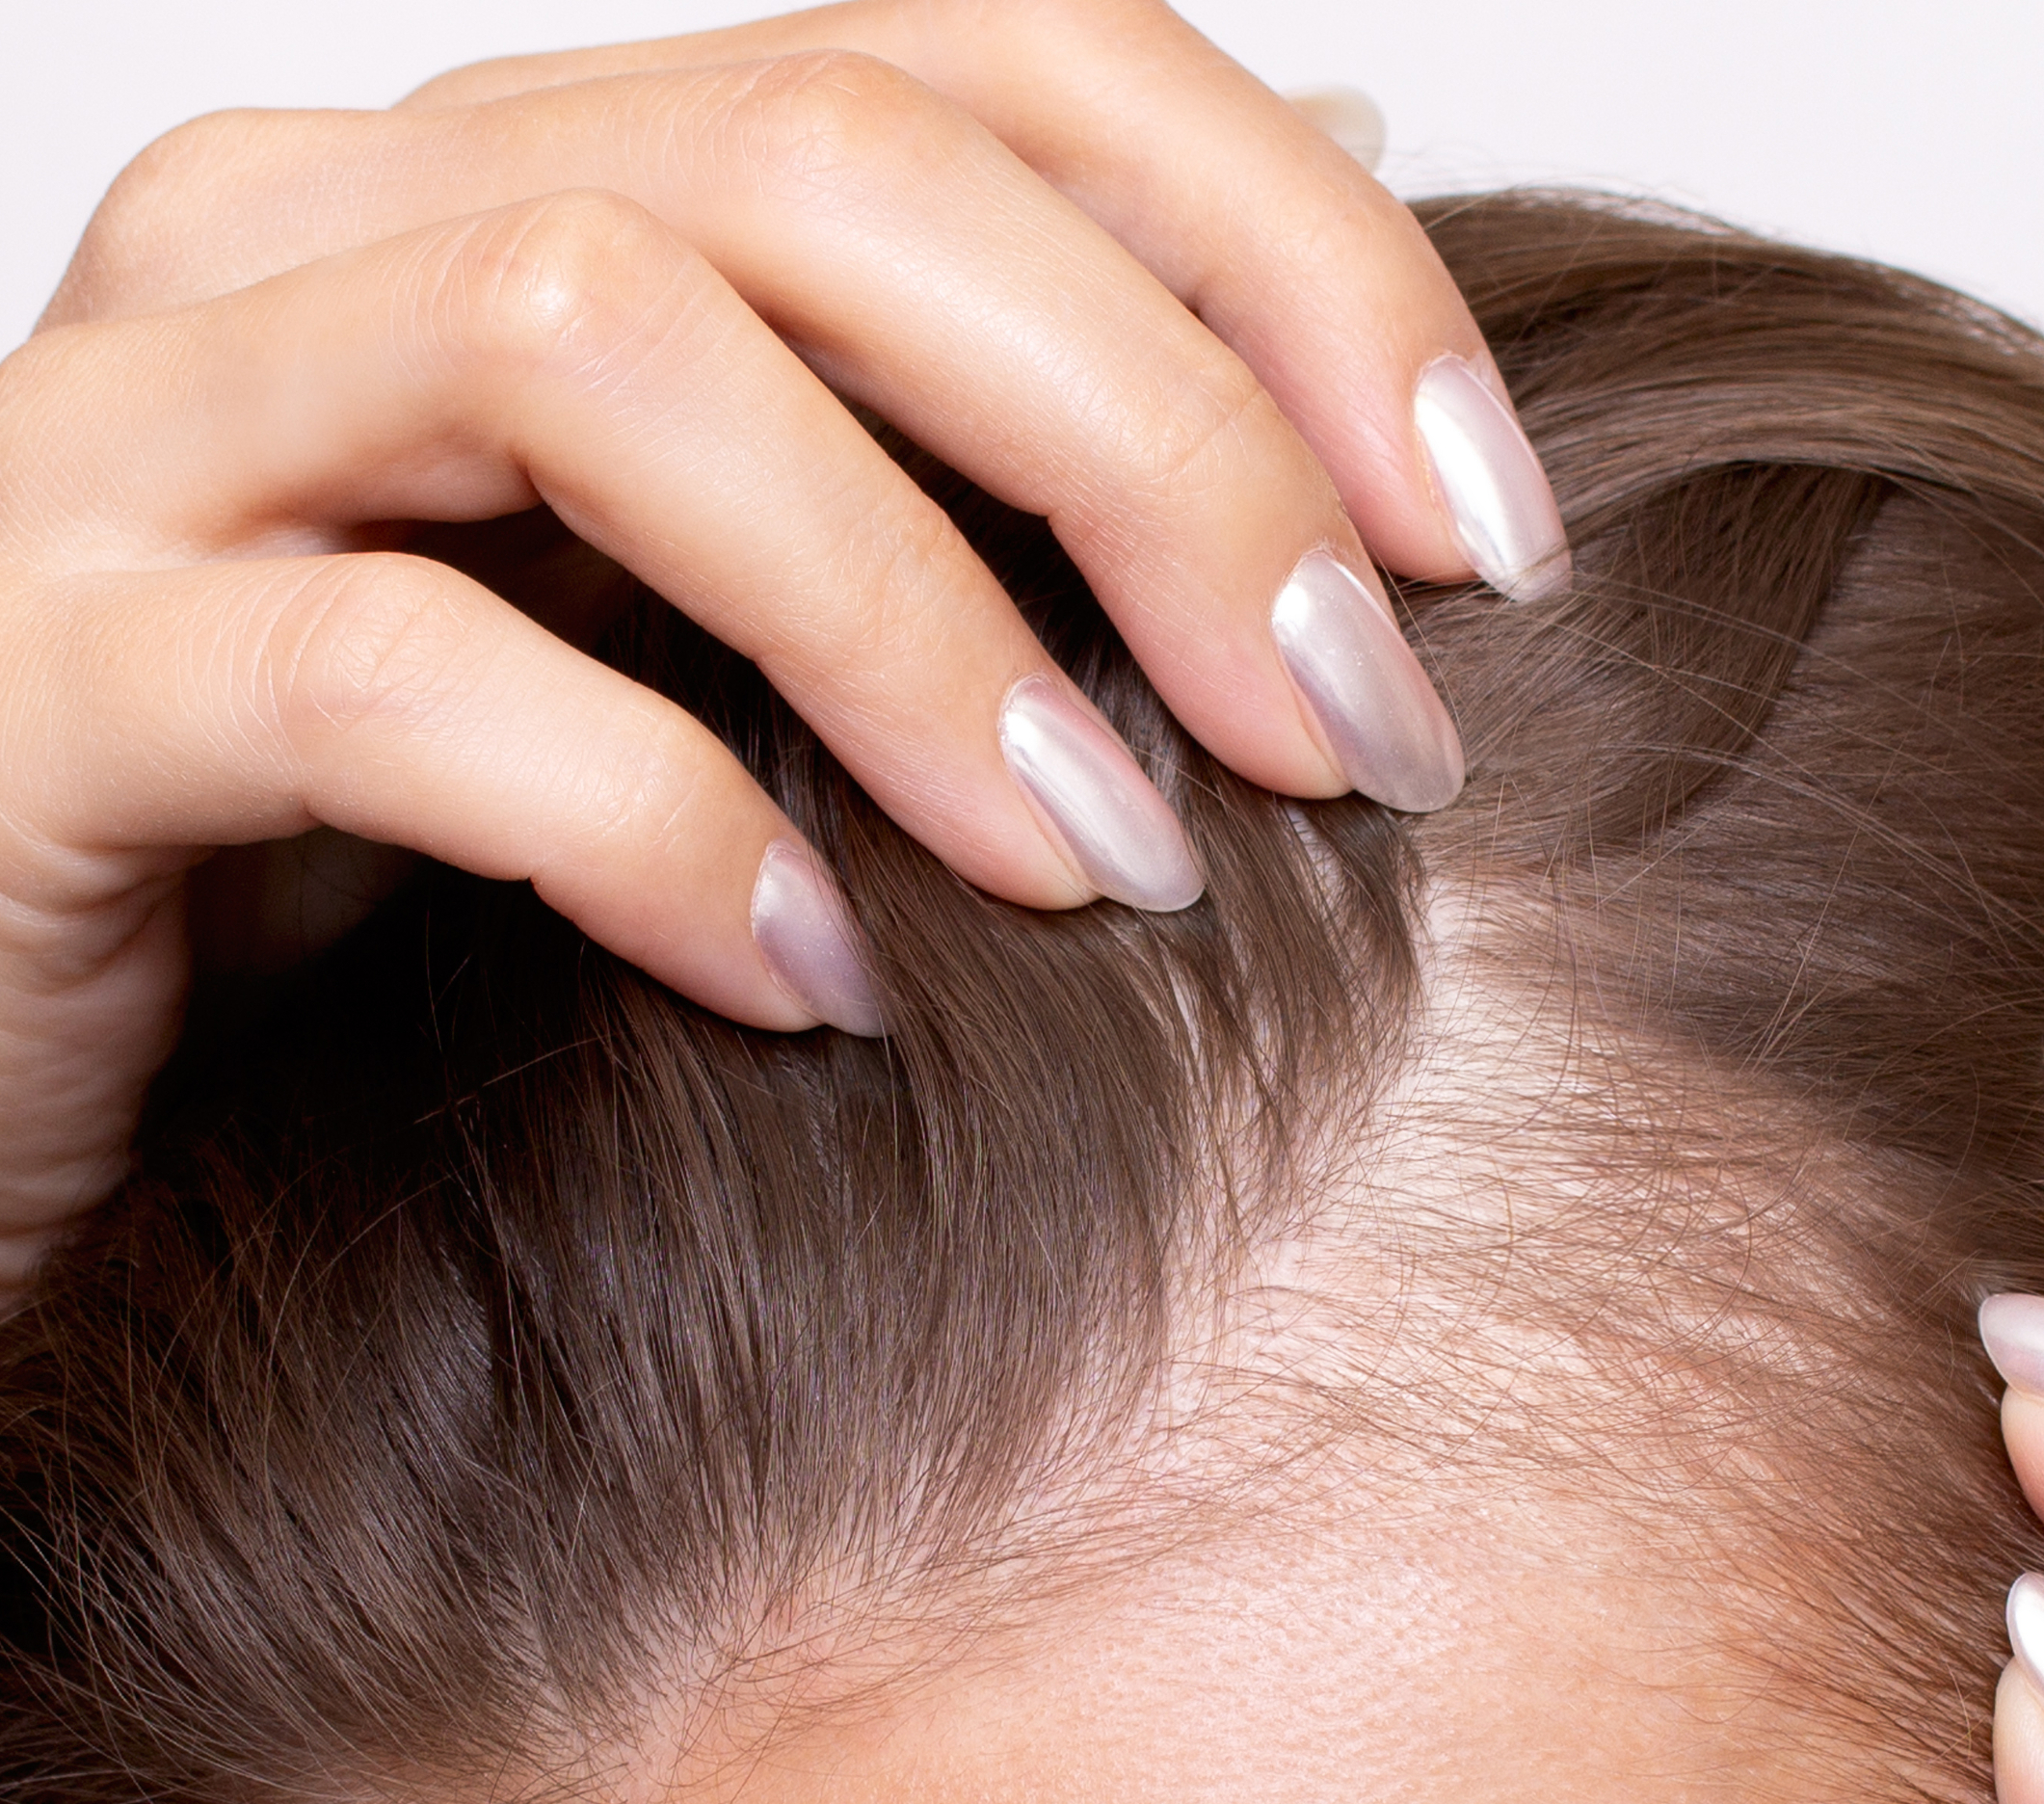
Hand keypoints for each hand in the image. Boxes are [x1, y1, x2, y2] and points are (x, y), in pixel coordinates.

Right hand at [0, 0, 1567, 1300]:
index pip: (978, 65)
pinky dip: (661, 824)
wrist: (46, 1038)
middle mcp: (336, 228)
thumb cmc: (413, 856)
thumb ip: (949, 461)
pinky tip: (817, 985)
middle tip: (1354, 733)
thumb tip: (1319, 276)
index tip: (1473, 546)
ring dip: (925, 625)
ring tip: (1112, 866)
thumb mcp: (718, 637)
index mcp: (531, 182)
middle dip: (1164, 446)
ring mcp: (156, 430)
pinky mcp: (45, 679)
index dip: (1284, 267)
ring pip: (603, 351)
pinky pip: (390, 678)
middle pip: (833, 168)